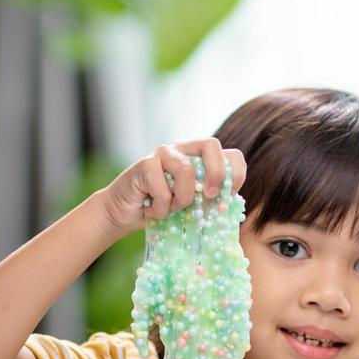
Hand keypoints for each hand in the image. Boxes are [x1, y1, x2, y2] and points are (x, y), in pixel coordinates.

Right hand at [98, 137, 245, 234]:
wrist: (121, 213)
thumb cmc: (160, 209)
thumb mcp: (190, 204)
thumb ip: (207, 197)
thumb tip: (229, 201)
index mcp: (198, 157)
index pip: (230, 154)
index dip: (236, 174)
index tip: (228, 197)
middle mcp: (182, 148)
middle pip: (211, 145)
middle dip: (216, 173)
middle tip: (210, 196)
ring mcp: (162, 153)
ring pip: (186, 171)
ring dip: (181, 200)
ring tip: (170, 210)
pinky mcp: (144, 164)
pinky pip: (163, 191)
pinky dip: (161, 209)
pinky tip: (151, 210)